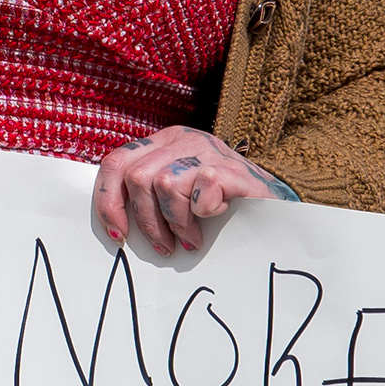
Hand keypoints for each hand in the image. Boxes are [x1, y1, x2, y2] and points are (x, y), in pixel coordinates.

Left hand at [93, 127, 290, 257]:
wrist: (275, 208)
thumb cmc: (221, 207)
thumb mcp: (177, 195)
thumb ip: (147, 197)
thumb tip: (112, 226)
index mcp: (163, 143)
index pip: (116, 163)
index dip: (109, 202)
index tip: (119, 235)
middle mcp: (183, 139)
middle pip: (136, 178)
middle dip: (147, 221)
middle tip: (165, 246)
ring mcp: (208, 150)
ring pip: (163, 184)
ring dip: (176, 222)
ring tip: (191, 239)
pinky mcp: (231, 167)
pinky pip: (200, 188)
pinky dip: (202, 212)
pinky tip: (214, 219)